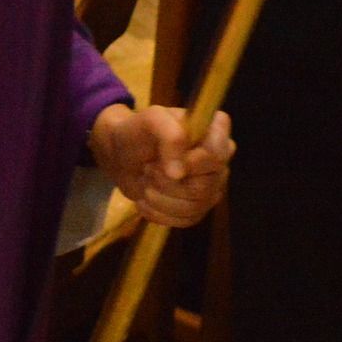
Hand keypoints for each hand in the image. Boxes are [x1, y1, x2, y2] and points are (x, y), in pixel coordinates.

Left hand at [89, 103, 233, 228]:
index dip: (189, 163)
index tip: (160, 160)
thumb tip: (179, 174)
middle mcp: (220, 159)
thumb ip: (170, 136)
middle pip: (204, 186)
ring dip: (160, 198)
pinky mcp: (199, 206)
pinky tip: (146, 200)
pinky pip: (187, 220)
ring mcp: (212, 184)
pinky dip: (159, 214)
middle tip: (147, 168)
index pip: (217, 156)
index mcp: (216, 131)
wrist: (121, 155)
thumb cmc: (137, 132)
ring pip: (195, 207)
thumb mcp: (151, 120)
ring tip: (146, 181)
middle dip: (165, 182)